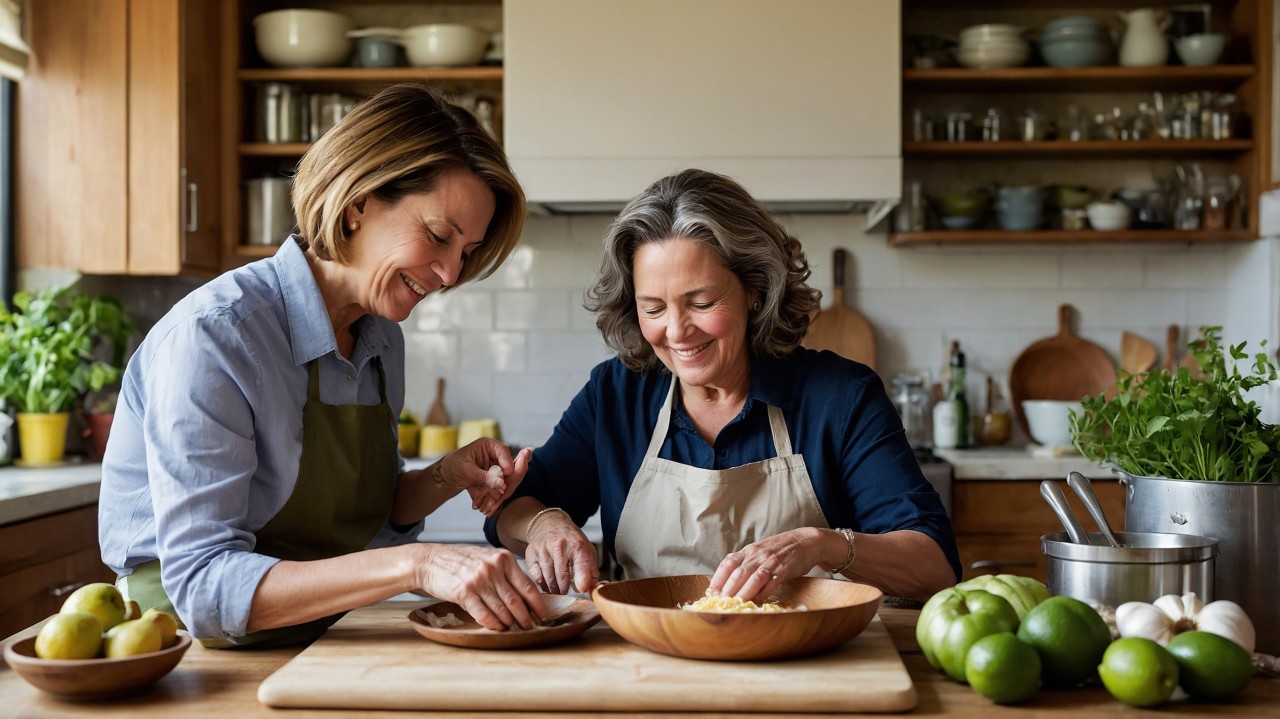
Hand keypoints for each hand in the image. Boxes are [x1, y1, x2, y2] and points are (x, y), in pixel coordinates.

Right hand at [418, 544, 547, 630]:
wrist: (431, 561)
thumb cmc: (461, 561)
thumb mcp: (487, 558)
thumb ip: (505, 571)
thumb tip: (525, 592)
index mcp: (503, 558)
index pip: (527, 585)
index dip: (538, 603)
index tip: (544, 615)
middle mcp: (493, 568)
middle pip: (516, 600)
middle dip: (525, 617)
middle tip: (529, 626)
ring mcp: (479, 580)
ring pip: (502, 609)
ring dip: (510, 623)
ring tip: (514, 629)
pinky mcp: (464, 592)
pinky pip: (484, 614)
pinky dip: (493, 624)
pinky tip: (498, 628)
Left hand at [440, 443, 532, 515]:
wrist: (447, 476)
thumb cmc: (453, 467)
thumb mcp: (468, 472)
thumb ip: (485, 477)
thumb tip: (502, 484)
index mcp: (489, 446)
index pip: (504, 451)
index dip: (507, 465)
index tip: (505, 477)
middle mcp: (496, 455)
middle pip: (510, 467)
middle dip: (506, 484)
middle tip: (499, 496)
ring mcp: (498, 468)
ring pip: (507, 480)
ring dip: (499, 494)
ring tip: (488, 507)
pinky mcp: (496, 479)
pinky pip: (500, 488)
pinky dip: (494, 498)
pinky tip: (484, 506)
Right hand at [525, 510, 598, 594]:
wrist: (549, 523)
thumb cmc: (570, 539)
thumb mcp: (586, 549)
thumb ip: (591, 570)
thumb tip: (591, 590)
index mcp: (577, 545)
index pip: (581, 566)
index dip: (583, 581)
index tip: (582, 589)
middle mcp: (560, 546)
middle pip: (562, 577)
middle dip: (564, 589)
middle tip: (565, 591)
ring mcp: (543, 550)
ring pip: (548, 578)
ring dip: (553, 589)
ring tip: (557, 590)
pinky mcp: (531, 554)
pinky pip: (536, 576)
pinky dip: (542, 584)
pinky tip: (547, 583)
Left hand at [708, 527, 823, 601]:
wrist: (805, 541)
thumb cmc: (779, 549)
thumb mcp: (758, 551)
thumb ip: (744, 563)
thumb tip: (727, 581)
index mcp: (748, 551)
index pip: (727, 564)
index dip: (718, 579)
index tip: (710, 593)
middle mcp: (757, 555)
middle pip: (738, 573)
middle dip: (727, 590)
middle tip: (720, 604)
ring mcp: (771, 562)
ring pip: (753, 579)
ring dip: (742, 594)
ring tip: (734, 605)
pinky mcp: (784, 569)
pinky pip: (771, 582)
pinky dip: (762, 593)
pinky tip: (757, 601)